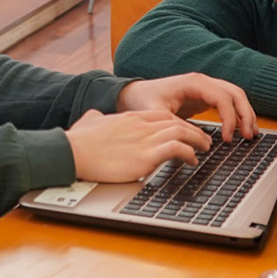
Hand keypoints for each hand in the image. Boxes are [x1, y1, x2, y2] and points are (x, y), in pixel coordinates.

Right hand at [64, 107, 211, 180]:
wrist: (71, 152)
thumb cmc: (77, 142)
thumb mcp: (88, 122)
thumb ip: (95, 118)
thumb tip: (93, 117)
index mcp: (130, 118)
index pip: (162, 115)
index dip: (178, 123)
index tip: (186, 131)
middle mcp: (140, 125)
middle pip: (176, 122)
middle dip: (193, 131)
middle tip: (203, 140)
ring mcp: (144, 139)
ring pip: (182, 132)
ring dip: (197, 141)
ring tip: (205, 150)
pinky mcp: (145, 156)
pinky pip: (177, 149)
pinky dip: (188, 154)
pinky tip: (192, 161)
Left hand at [115, 73, 257, 141]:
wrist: (134, 94)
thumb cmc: (143, 101)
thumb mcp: (157, 115)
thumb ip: (177, 126)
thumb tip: (201, 142)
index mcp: (193, 82)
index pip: (222, 98)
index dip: (230, 118)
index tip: (228, 139)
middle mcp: (203, 82)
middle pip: (235, 93)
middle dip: (246, 114)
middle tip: (249, 136)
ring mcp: (206, 88)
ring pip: (235, 96)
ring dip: (246, 114)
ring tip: (251, 134)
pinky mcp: (205, 97)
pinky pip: (228, 103)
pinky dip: (238, 115)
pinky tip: (242, 130)